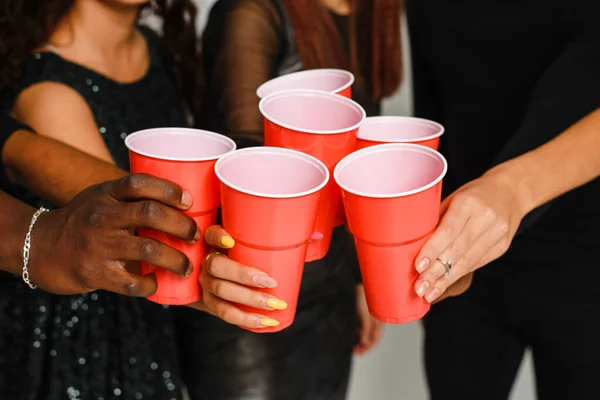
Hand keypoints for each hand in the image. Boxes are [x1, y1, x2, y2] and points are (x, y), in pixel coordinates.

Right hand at [29, 174, 199, 295]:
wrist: (38, 248)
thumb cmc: (82, 221)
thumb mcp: (100, 198)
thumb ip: (130, 197)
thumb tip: (179, 202)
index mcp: (106, 194)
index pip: (139, 183)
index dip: (168, 189)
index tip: (188, 201)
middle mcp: (102, 216)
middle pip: (151, 214)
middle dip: (182, 226)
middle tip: (195, 236)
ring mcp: (98, 245)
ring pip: (149, 250)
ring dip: (176, 259)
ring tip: (187, 266)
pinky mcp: (94, 273)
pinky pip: (133, 281)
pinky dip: (151, 284)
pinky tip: (156, 283)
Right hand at [187, 226, 287, 329]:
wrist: (221, 279)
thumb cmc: (245, 256)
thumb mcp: (251, 244)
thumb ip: (278, 239)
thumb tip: (316, 237)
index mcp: (214, 242)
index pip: (211, 234)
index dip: (218, 237)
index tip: (231, 241)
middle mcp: (206, 262)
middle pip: (217, 266)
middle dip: (244, 275)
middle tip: (271, 282)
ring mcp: (205, 284)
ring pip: (222, 292)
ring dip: (250, 300)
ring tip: (275, 304)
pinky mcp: (209, 304)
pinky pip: (225, 313)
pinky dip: (247, 319)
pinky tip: (267, 321)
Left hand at [354, 284, 383, 354]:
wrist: (360, 279)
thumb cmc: (364, 293)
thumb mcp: (365, 313)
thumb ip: (365, 328)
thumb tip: (364, 341)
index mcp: (379, 320)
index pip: (375, 338)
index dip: (368, 347)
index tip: (360, 353)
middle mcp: (376, 318)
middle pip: (371, 335)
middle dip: (364, 344)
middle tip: (356, 351)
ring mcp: (369, 313)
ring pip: (366, 329)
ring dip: (360, 337)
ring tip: (353, 343)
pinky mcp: (363, 309)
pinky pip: (361, 322)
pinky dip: (358, 329)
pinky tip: (353, 331)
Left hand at [414, 169, 526, 302]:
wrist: (509, 192)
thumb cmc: (471, 195)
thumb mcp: (452, 199)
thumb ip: (436, 220)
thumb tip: (412, 245)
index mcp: (468, 202)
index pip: (449, 230)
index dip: (433, 250)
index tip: (418, 267)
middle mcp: (485, 218)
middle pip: (458, 250)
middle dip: (436, 272)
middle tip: (419, 288)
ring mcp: (497, 233)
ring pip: (468, 261)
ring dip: (446, 280)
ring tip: (428, 293)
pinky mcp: (502, 246)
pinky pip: (476, 263)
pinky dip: (457, 275)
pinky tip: (444, 284)